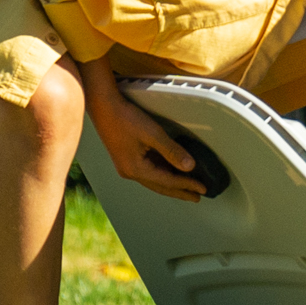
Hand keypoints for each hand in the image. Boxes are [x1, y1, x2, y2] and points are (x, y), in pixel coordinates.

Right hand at [83, 62, 206, 200]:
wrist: (103, 107)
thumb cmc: (125, 118)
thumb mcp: (153, 134)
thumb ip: (172, 151)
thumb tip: (190, 167)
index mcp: (136, 169)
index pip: (168, 182)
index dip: (187, 185)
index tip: (202, 189)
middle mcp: (130, 172)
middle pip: (160, 186)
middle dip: (180, 192)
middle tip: (197, 197)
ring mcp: (127, 166)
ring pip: (154, 180)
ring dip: (172, 184)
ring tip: (188, 188)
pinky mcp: (127, 159)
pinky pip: (149, 171)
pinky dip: (163, 174)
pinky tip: (172, 173)